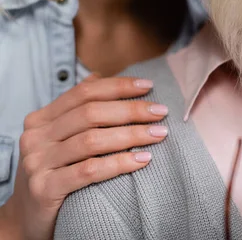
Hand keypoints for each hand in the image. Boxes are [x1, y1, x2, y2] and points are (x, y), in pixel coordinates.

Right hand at [2, 75, 168, 239]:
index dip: (118, 86)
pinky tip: (142, 159)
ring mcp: (38, 163)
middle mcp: (36, 137)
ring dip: (132, 135)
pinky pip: (89, 171)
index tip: (149, 86)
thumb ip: (77, 109)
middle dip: (131, 110)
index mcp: (41, 119)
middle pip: (90, 113)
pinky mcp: (45, 188)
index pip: (84, 92)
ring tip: (159, 134)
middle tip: (161, 112)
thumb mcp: (60, 139)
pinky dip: (119, 163)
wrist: (27, 219)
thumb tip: (100, 76)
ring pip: (92, 140)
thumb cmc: (54, 174)